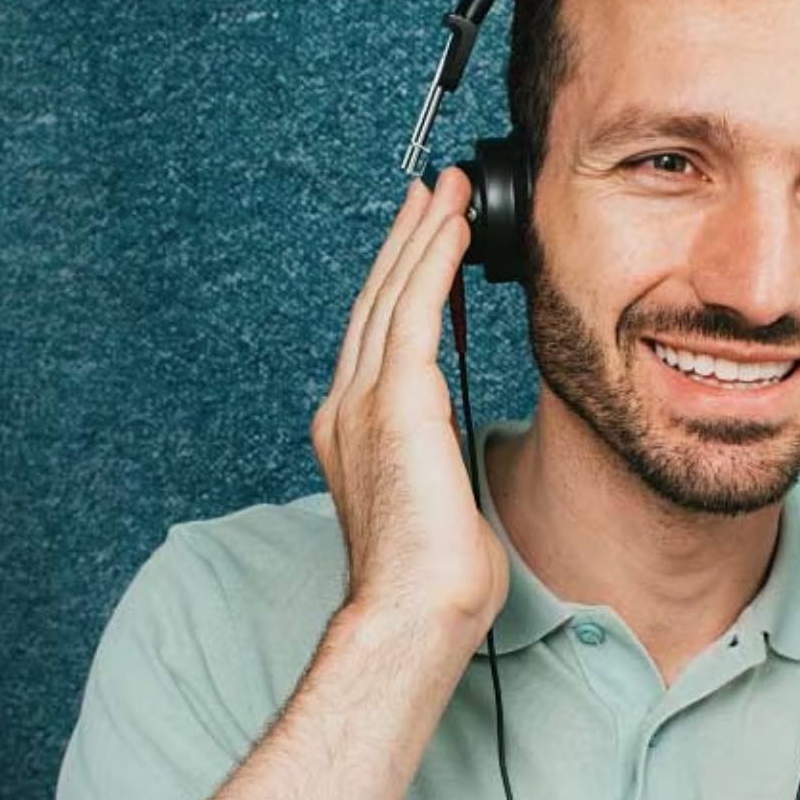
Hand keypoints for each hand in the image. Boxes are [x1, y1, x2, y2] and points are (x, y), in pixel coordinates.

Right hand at [311, 168, 508, 645]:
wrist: (413, 608)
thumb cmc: (429, 580)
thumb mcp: (432, 502)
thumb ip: (434, 461)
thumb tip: (451, 452)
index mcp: (351, 431)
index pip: (376, 338)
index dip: (398, 282)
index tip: (421, 242)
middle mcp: (347, 407)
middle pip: (376, 303)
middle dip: (406, 241)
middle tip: (431, 191)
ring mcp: (365, 401)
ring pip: (393, 295)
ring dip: (422, 235)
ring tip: (447, 191)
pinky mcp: (396, 399)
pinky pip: (415, 308)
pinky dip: (433, 260)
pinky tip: (452, 226)